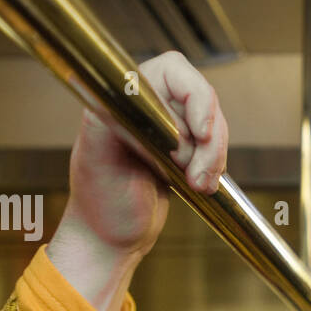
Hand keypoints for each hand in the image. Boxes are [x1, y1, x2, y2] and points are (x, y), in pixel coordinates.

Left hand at [49, 51, 227, 310]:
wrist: (110, 239)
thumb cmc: (98, 202)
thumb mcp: (95, 157)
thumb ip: (109, 119)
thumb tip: (134, 95)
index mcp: (124, 97)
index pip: (174, 71)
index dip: (196, 97)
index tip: (202, 132)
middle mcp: (148, 107)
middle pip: (202, 100)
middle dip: (209, 139)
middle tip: (195, 175)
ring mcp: (169, 129)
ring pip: (213, 125)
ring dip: (213, 157)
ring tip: (198, 185)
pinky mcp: (183, 152)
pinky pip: (214, 146)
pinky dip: (215, 166)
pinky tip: (202, 186)